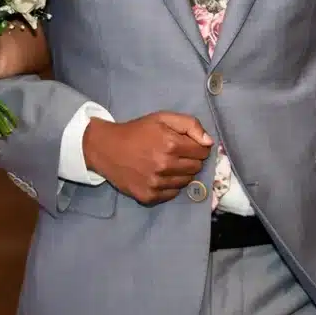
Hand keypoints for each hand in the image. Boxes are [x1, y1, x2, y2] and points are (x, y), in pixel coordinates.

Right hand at [82, 112, 212, 204]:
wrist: (107, 148)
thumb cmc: (137, 131)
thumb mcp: (162, 118)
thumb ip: (189, 125)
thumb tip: (209, 142)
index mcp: (171, 144)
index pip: (202, 151)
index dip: (197, 147)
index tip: (188, 145)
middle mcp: (165, 165)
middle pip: (196, 168)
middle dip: (191, 160)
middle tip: (177, 154)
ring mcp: (157, 183)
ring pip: (186, 182)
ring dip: (181, 173)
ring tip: (167, 164)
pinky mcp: (149, 196)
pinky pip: (172, 194)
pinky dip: (170, 185)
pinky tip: (159, 175)